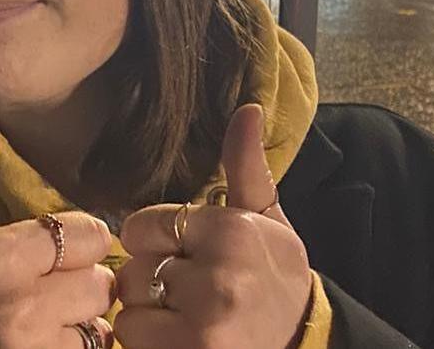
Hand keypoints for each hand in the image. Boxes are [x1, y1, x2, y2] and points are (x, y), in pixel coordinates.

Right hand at [0, 129, 116, 348]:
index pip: (88, 232)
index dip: (78, 243)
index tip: (55, 255)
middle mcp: (22, 306)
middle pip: (102, 281)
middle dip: (83, 286)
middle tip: (51, 294)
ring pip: (102, 324)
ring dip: (83, 325)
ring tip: (46, 327)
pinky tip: (47, 347)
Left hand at [114, 104, 312, 348]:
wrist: (305, 345)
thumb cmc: (276, 279)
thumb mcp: (267, 220)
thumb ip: (245, 167)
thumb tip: (246, 108)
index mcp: (233, 231)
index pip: (141, 226)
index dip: (155, 242)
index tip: (185, 255)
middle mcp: (219, 276)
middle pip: (132, 268)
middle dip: (150, 279)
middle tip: (187, 291)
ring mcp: (204, 323)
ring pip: (129, 308)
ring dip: (147, 315)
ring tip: (183, 316)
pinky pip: (133, 341)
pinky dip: (148, 341)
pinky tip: (179, 338)